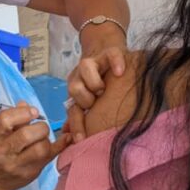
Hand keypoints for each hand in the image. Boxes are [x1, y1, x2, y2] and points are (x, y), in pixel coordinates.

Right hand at [0, 102, 70, 189]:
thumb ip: (13, 118)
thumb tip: (25, 104)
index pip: (5, 120)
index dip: (23, 112)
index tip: (33, 112)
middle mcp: (2, 152)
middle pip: (26, 135)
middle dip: (39, 127)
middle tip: (40, 127)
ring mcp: (16, 165)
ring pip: (40, 149)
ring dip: (47, 139)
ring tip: (43, 138)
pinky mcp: (30, 173)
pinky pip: (50, 157)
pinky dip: (62, 145)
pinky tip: (66, 138)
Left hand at [65, 24, 127, 142]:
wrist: (107, 49)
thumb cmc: (99, 81)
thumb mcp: (88, 98)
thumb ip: (79, 115)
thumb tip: (69, 136)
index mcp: (76, 89)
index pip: (72, 108)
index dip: (75, 124)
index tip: (80, 140)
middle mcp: (81, 76)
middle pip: (73, 87)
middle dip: (84, 99)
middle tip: (95, 103)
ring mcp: (95, 62)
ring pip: (85, 67)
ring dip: (94, 82)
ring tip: (103, 89)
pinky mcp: (110, 52)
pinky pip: (112, 55)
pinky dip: (116, 63)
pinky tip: (120, 72)